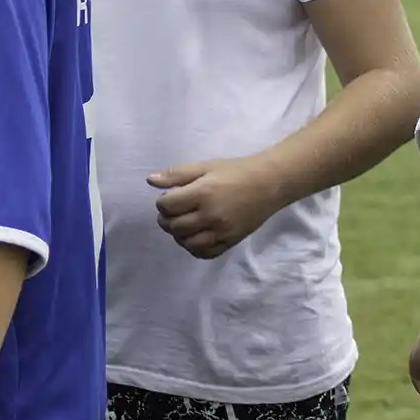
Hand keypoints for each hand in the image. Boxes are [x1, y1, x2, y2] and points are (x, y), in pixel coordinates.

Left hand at [150, 155, 282, 258]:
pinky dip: (194, 247)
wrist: (269, 183)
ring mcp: (222, 231)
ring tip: (183, 223)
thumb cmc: (235, 171)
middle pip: (174, 226)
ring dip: (179, 235)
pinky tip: (195, 236)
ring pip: (187, 243)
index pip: (166, 206)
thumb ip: (176, 175)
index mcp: (202, 194)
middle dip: (168, 219)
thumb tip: (150, 181)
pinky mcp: (231, 241)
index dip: (162, 202)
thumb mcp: (204, 166)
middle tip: (174, 211)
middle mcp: (211, 216)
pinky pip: (205, 253)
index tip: (170, 197)